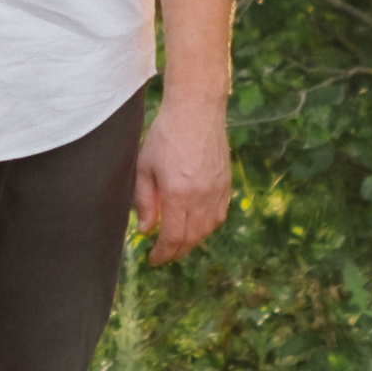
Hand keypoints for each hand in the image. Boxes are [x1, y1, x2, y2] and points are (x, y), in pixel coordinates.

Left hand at [133, 100, 231, 264]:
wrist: (196, 111)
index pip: (173, 237)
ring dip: (192, 241)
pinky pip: (219, 216)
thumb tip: (146, 230)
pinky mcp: (226, 184)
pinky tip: (196, 225)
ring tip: (177, 242)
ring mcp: (217, 191)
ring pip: (207, 229)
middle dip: (176, 251)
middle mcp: (202, 197)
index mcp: (179, 194)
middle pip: (191, 238)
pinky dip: (207, 227)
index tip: (153, 259)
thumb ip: (145, 201)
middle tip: (163, 255)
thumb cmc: (165, 135)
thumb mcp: (145, 167)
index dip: (163, 253)